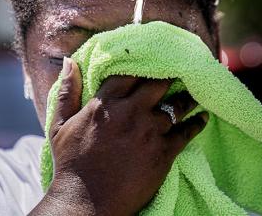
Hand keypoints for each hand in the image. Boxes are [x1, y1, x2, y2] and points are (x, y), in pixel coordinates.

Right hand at [30, 57, 207, 215]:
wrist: (85, 204)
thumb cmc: (70, 165)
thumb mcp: (60, 125)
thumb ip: (67, 91)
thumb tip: (69, 61)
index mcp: (104, 103)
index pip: (129, 72)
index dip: (143, 64)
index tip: (153, 61)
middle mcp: (130, 112)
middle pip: (158, 83)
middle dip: (168, 76)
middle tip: (179, 72)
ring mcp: (148, 132)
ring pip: (176, 105)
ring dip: (186, 98)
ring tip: (194, 93)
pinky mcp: (163, 153)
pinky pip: (187, 132)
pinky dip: (197, 123)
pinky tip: (202, 118)